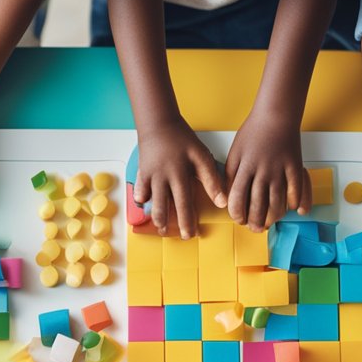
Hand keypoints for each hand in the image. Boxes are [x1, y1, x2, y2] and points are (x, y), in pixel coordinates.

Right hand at [133, 119, 225, 237]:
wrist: (158, 123)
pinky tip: (147, 208)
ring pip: (152, 204)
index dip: (189, 221)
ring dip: (157, 219)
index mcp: (179, 175)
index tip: (193, 234)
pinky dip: (142, 202)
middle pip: (166, 208)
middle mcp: (162, 179)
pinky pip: (139, 193)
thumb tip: (222, 202)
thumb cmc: (182, 139)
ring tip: (163, 229)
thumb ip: (211, 180)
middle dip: (174, 225)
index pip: (184, 204)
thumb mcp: (201, 156)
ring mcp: (149, 177)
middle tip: (182, 237)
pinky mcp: (141, 174)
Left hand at [226, 110, 309, 230]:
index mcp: (244, 167)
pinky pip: (295, 190)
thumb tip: (228, 197)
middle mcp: (261, 171)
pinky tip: (291, 209)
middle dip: (254, 222)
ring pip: (277, 203)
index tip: (238, 219)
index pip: (237, 199)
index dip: (237, 214)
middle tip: (254, 227)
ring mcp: (279, 169)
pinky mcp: (295, 166)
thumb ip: (231, 175)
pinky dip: (294, 202)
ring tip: (269, 223)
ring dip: (273, 217)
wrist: (275, 114)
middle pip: (257, 206)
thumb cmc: (253, 133)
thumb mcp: (235, 153)